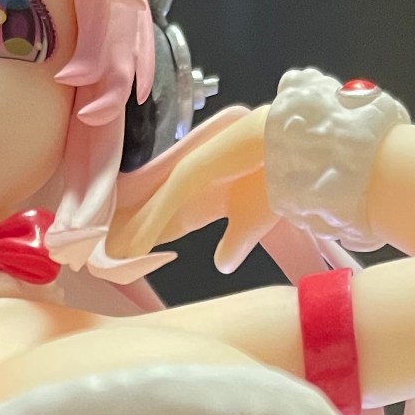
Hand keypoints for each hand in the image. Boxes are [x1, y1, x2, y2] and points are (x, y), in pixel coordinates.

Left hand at [109, 106, 275, 271]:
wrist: (310, 150)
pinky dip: (151, 224)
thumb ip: (235, 241)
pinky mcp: (202, 164)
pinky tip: (133, 247)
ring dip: (132, 228)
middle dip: (131, 226)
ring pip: (154, 199)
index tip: (127, 252)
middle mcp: (198, 169)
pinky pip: (169, 199)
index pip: (170, 210)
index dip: (148, 230)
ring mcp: (197, 163)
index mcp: (210, 182)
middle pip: (154, 201)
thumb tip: (223, 264)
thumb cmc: (288, 178)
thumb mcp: (254, 220)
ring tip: (110, 254)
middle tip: (105, 251)